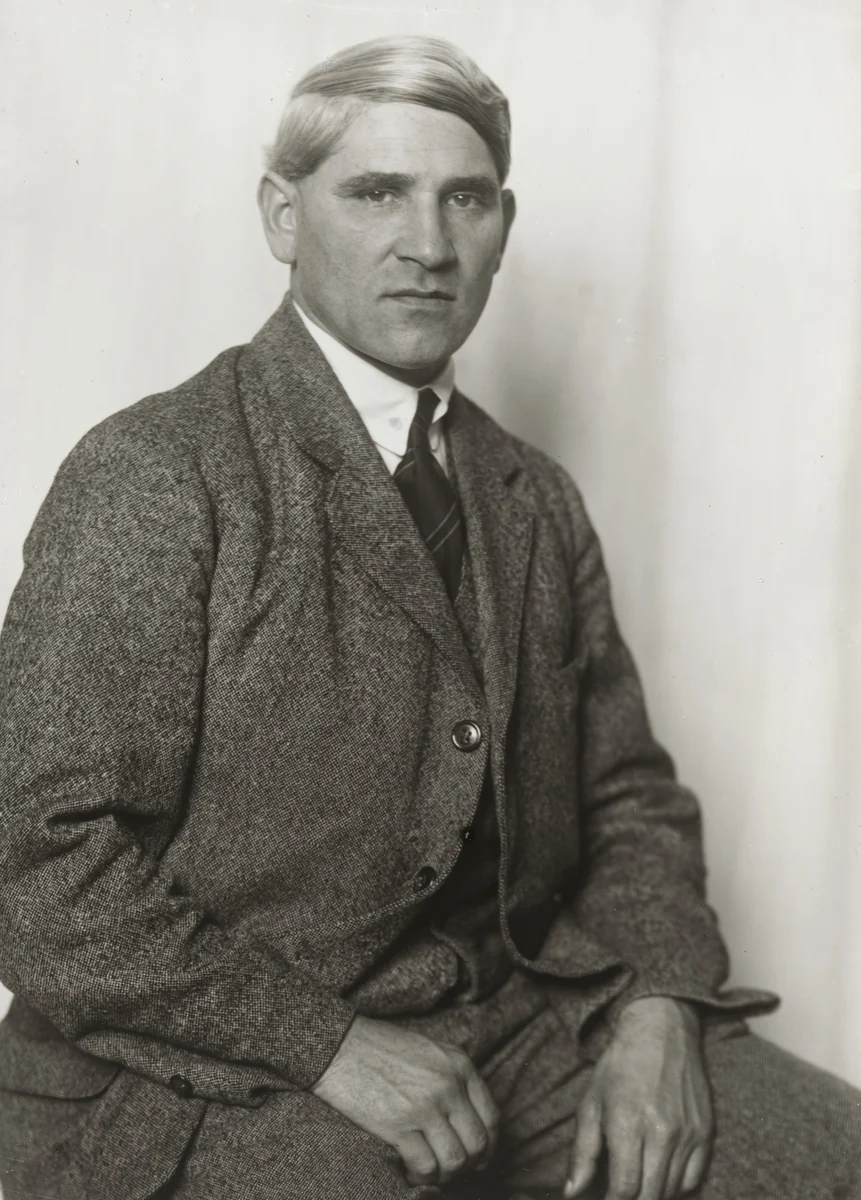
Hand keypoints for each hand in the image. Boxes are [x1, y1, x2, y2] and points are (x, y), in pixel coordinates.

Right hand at [311, 1014, 498, 1186]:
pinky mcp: (399, 1125)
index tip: (480, 1157)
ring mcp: (425, 1106)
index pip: (491, 1116)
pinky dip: (422, 1178)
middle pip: (477, 1142)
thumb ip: (453, 1077)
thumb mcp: (430, 1050)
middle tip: (454, 1171)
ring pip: (455, 1160)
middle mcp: (448, 1085)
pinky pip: (425, 1166)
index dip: (489, 1145)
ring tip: (431, 1173)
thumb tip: (467, 1118)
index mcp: (459, 1064)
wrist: (340, 1046)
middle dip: (469, 1165)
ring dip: (445, 1175)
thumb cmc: (381, 1048)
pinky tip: (411, 1172)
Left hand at [565, 997, 712, 1199]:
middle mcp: (661, 1132)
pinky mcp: (705, 1132)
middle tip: (619, 1192)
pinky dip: (675, 1185)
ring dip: (652, 1194)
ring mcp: (687, 1134)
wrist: (661, 1031)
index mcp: (628, 1124)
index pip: (624, 1190)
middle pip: (650, 1196)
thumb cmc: (620, 1066)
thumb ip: (583, 1151)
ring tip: (636, 1182)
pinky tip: (659, 1174)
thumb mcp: (591, 1102)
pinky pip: (692, 1179)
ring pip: (672, 1191)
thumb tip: (572, 1192)